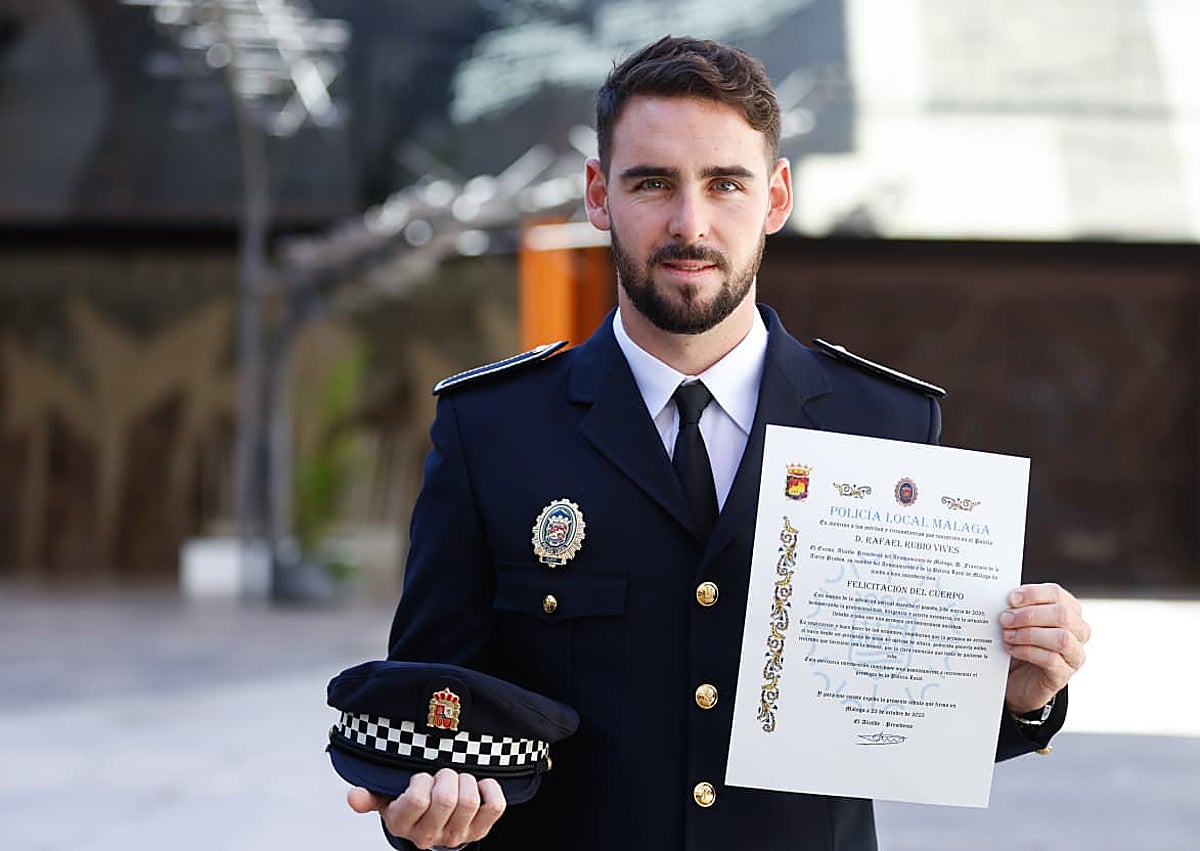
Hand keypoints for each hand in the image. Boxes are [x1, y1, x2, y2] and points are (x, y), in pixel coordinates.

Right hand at [347, 768, 506, 849]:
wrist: (432, 823)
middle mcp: (429, 836)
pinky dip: (490, 788)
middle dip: (446, 776)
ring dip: (466, 780)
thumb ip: (369, 797)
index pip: (416, 800)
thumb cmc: (408, 804)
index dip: (422, 781)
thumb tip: (353, 796)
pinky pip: (494, 805)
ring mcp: (456, 835)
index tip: (421, 777)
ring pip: (469, 801)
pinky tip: (478, 784)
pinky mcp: (479, 830)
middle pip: (446, 799)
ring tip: (458, 778)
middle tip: (442, 773)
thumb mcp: (386, 799)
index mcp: (402, 825)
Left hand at [1000, 582, 1090, 714]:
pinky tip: (1012, 650)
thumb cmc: (1019, 645)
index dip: (1033, 594)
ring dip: (1029, 634)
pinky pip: (1051, 660)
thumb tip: (1004, 599)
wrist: (1015, 679)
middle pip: (1062, 615)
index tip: (1011, 599)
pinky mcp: (1064, 674)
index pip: (1057, 594)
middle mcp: (1077, 631)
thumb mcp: (1018, 622)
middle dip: (1029, 615)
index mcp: (1068, 610)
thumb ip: (1017, 609)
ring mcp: (1074, 654)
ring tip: (1008, 635)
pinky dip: (1028, 652)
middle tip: (1005, 619)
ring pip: (1061, 638)